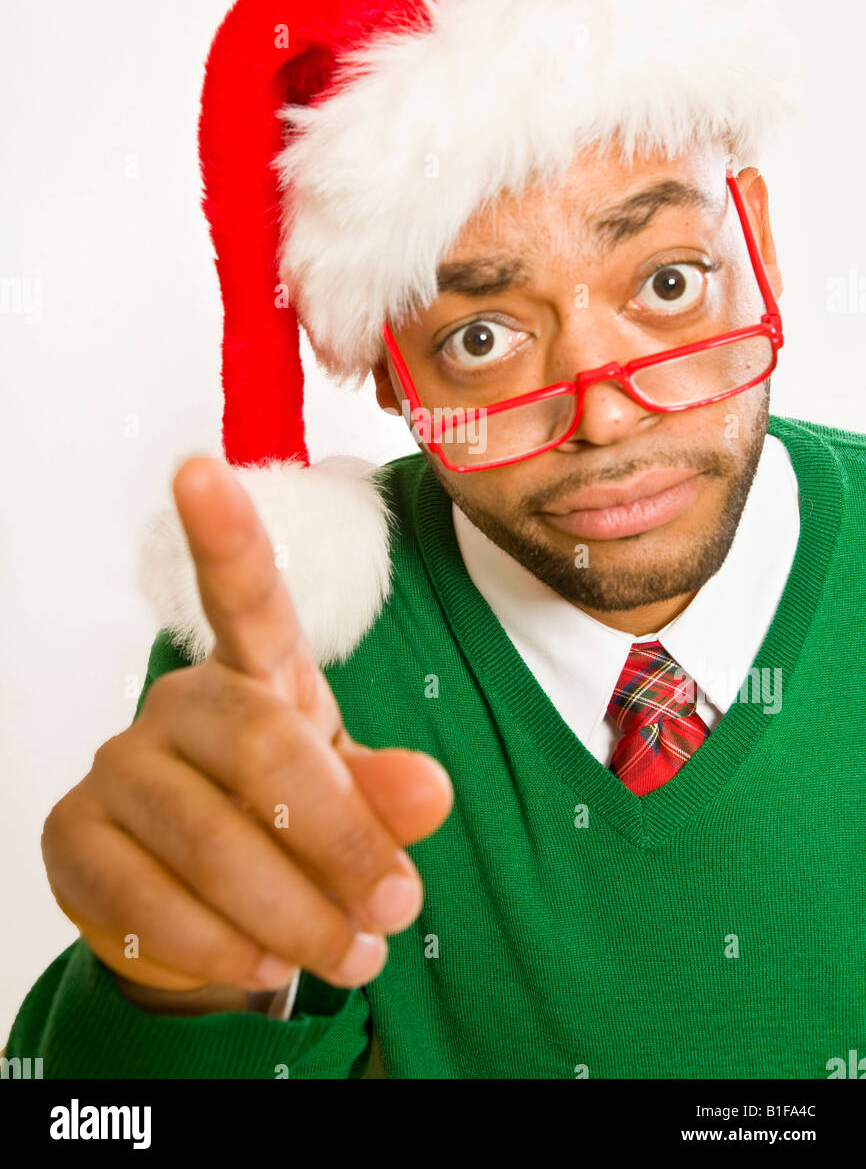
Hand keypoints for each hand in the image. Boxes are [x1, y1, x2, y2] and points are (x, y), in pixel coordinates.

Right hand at [41, 457, 453, 997]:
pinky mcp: (73, 839)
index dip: (224, 535)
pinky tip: (259, 968)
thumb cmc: (292, 821)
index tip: (197, 468)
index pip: (244, 597)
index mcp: (257, 674)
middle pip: (258, 747)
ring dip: (290, 916)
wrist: (210, 906)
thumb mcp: (355, 800)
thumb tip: (430, 791)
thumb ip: (387, 790)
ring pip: (205, 839)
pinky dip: (220, 952)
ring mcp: (116, 768)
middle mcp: (177, 702)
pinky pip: (148, 903)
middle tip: (394, 908)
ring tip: (349, 955)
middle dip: (338, 839)